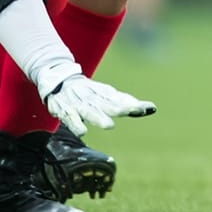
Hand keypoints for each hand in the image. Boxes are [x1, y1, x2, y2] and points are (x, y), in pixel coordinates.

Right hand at [40, 72, 156, 136]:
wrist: (59, 79)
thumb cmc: (88, 91)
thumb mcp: (107, 94)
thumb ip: (125, 102)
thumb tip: (151, 108)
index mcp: (105, 94)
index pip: (122, 99)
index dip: (134, 104)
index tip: (148, 108)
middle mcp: (95, 98)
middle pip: (109, 104)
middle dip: (121, 108)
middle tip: (134, 112)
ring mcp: (80, 104)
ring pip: (90, 112)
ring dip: (99, 118)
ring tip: (109, 125)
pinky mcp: (66, 111)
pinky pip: (71, 119)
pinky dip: (76, 125)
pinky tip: (82, 132)